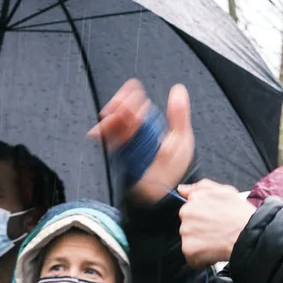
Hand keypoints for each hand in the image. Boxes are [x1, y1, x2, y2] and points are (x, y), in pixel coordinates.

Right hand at [91, 80, 194, 202]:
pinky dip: (104, 135)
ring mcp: (125, 145)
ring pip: (112, 126)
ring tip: (114, 115)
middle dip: (119, 105)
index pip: (136, 104)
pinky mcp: (118, 158)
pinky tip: (101, 131)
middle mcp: (135, 133)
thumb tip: (178, 90)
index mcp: (149, 125)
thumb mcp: (181, 138)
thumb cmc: (175, 168)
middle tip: (122, 104)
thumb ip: (178, 114)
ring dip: (111, 119)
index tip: (132, 90)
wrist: (166, 192)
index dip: (131, 95)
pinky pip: (107, 144)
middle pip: (120, 113)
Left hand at [178, 179, 256, 268]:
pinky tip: (213, 253)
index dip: (202, 219)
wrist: (248, 234)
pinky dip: (201, 260)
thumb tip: (182, 190)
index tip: (212, 223)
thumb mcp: (224, 191)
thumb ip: (201, 187)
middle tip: (216, 233)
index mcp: (193, 199)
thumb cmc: (239, 214)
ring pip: (189, 242)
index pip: (189, 212)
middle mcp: (186, 214)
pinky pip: (192, 258)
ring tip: (216, 243)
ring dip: (200, 246)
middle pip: (188, 227)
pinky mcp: (189, 249)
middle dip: (199, 232)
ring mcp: (186, 232)